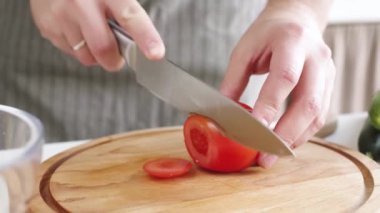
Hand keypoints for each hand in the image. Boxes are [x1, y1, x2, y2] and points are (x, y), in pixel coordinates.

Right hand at [30, 0, 164, 70]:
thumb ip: (127, 12)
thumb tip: (145, 41)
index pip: (129, 17)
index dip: (145, 37)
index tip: (156, 53)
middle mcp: (81, 3)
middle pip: (103, 47)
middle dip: (115, 60)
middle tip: (119, 58)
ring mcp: (61, 16)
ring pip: (86, 56)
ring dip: (96, 55)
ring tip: (95, 37)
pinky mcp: (48, 27)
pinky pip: (71, 53)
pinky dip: (80, 49)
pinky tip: (79, 32)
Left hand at [220, 1, 335, 167]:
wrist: (297, 20)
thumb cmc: (269, 33)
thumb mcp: (244, 50)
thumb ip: (234, 80)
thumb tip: (224, 112)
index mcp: (292, 42)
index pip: (285, 78)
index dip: (270, 106)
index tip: (255, 129)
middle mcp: (316, 58)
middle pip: (308, 102)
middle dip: (286, 134)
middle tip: (266, 155)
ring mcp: (327, 72)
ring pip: (318, 114)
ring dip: (296, 138)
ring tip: (274, 155)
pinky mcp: (329, 85)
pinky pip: (320, 115)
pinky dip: (303, 133)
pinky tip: (287, 142)